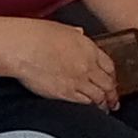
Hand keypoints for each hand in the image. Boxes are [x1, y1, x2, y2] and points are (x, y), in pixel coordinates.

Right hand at [9, 18, 125, 106]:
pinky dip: (89, 106)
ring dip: (103, 103)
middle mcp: (86, 65)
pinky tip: (90, 109)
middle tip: (114, 100)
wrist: (23, 47)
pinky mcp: (65, 93)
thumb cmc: (36, 35)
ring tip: (104, 108)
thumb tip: (78, 33)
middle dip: (112, 93)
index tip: (112, 80)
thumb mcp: (62, 28)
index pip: (109, 65)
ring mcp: (77, 81)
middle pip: (107, 83)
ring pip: (98, 96)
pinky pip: (84, 102)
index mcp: (88, 48)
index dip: (112, 76)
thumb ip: (74, 34)